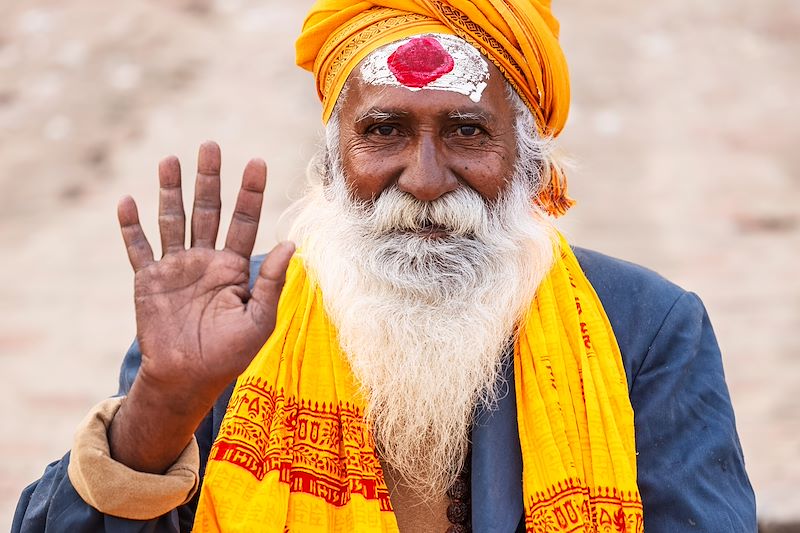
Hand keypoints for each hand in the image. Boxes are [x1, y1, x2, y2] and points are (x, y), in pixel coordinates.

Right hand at [110, 141, 293, 472]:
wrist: (188, 378)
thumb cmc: (229, 355)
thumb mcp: (258, 320)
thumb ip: (271, 282)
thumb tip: (293, 243)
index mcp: (234, 268)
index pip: (245, 221)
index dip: (251, 193)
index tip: (257, 162)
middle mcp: (206, 260)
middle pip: (208, 210)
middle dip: (209, 179)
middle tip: (211, 145)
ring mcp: (176, 268)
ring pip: (172, 220)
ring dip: (170, 191)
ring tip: (169, 160)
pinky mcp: (148, 280)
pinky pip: (138, 249)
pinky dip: (131, 227)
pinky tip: (127, 202)